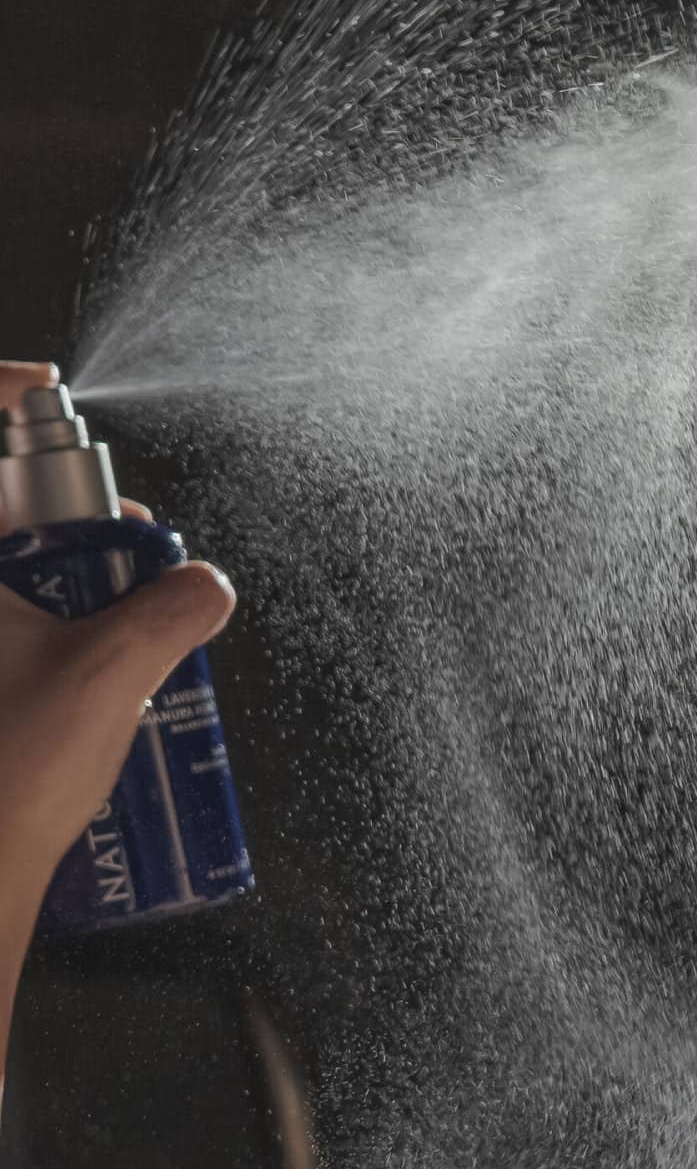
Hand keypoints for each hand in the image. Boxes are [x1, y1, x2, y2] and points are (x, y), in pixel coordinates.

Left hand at [0, 361, 236, 908]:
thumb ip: (173, 607)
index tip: (46, 387)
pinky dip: (24, 616)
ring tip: (103, 612)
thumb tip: (204, 582)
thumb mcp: (110, 673)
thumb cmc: (3, 782)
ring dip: (39, 567)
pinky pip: (1, 619)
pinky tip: (66, 662)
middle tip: (111, 535)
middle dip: (48, 501)